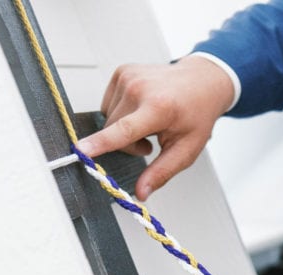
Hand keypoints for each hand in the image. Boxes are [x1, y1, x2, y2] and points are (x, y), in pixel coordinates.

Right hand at [75, 56, 234, 199]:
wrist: (202, 81)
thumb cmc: (195, 116)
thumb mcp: (186, 150)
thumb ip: (161, 173)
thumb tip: (140, 194)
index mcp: (159, 108)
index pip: (124, 130)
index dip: (101, 143)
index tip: (80, 150)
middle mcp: (140, 89)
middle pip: (112, 130)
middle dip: (128, 144)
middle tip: (150, 141)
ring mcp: (129, 77)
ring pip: (108, 118)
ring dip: (123, 128)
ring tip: (148, 122)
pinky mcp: (122, 72)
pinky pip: (109, 104)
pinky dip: (121, 112)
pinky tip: (140, 109)